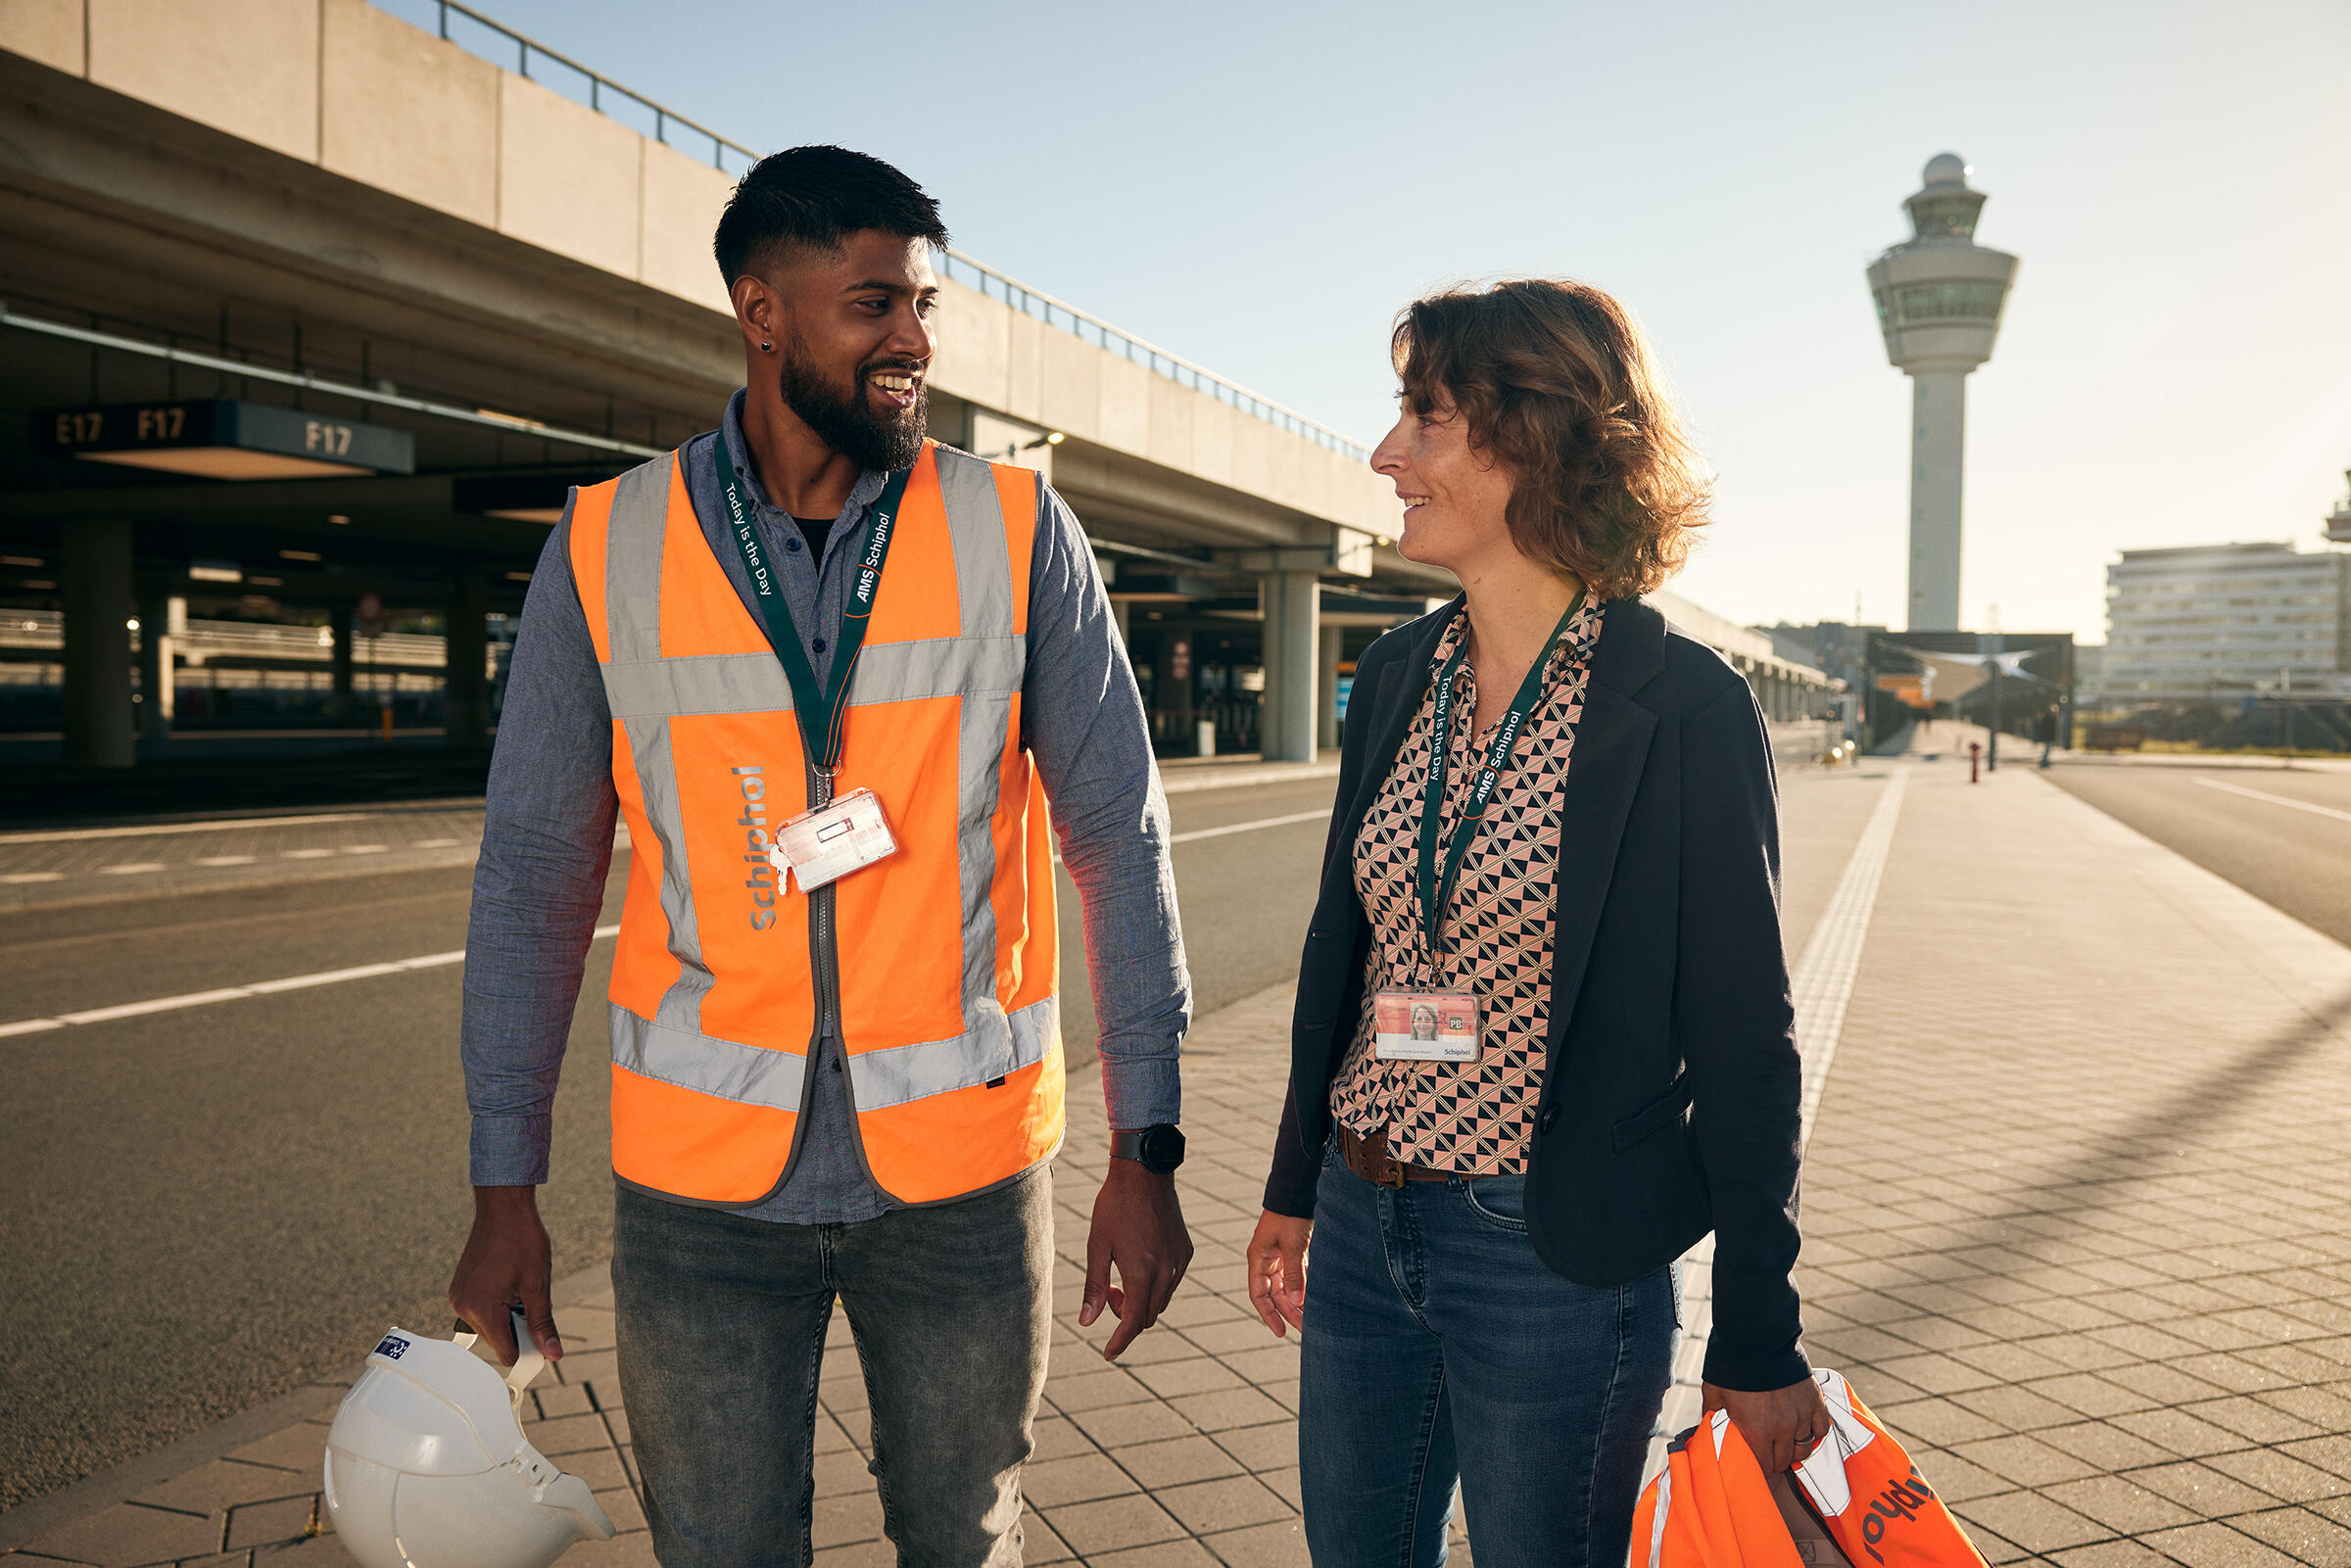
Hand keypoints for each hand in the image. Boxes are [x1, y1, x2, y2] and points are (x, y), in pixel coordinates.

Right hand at [447, 1185, 561, 1365]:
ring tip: (518, 1287)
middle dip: (516, 1329)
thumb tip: (553, 1353)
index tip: (541, 1340)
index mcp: (483, 1309)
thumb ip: (543, 1324)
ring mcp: (458, 1297)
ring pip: (488, 1327)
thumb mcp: (539, 1284)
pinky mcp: (458, 1289)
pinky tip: (507, 1283)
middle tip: (531, 1300)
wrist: (503, 1207)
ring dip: (506, 1317)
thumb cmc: (522, 1239)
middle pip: (496, 1341)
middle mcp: (463, 1306)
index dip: (527, 1351)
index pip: (506, 1353)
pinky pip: (479, 1311)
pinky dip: (495, 1306)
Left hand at [1082, 1158, 1191, 1360]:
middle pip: (1147, 1315)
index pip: (1132, 1323)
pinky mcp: (1186, 1252)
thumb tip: (1087, 1322)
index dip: (1119, 1342)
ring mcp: (1179, 1262)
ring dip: (1140, 1300)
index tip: (1108, 1353)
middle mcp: (1165, 1272)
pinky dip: (1154, 1285)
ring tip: (1120, 1276)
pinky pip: (1171, 1281)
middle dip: (1126, 1316)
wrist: (1145, 1173)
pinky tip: (1139, 1264)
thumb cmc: (1114, 1208)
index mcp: (1141, 1273)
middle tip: (1107, 1293)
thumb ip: (1094, 1287)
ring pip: (1160, 1300)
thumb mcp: (1097, 1246)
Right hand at [1245, 1210, 1310, 1336]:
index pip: (1259, 1295)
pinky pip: (1295, 1276)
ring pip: (1286, 1287)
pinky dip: (1303, 1288)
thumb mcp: (1292, 1246)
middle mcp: (1266, 1260)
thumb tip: (1296, 1302)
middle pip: (1274, 1294)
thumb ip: (1294, 1274)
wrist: (1297, 1192)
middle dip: (1288, 1311)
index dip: (1268, 1315)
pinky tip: (1313, 1300)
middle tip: (1304, 1328)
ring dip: (1297, 1302)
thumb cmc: (1290, 1217)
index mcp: (1258, 1259)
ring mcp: (1279, 1257)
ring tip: (1310, 1318)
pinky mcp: (1291, 1252)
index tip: (1280, 1332)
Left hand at [1704, 1375, 1830, 1474]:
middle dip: (1776, 1461)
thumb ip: (1713, 1417)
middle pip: (1785, 1460)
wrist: (1755, 1339)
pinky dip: (1814, 1432)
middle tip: (1770, 1455)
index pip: (1764, 1466)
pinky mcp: (1814, 1401)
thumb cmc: (1731, 1367)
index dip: (1761, 1470)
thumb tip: (1708, 1429)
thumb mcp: (1713, 1395)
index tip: (1757, 1467)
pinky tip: (1804, 1429)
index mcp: (1756, 1431)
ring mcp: (1801, 1415)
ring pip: (1804, 1447)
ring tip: (1786, 1443)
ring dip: (1795, 1449)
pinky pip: (1821, 1429)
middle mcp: (1782, 1429)